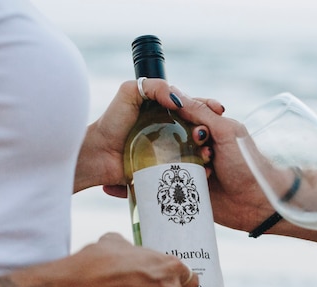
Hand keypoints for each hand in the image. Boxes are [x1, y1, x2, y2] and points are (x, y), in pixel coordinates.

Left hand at [74, 79, 222, 195]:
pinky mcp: (168, 171)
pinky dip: (200, 171)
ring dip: (208, 152)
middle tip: (208, 134)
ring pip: (199, 151)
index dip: (208, 108)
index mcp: (167, 112)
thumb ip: (154, 86)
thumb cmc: (112, 121)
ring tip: (207, 154)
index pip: (194, 107)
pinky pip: (190, 171)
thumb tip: (179, 99)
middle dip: (211, 131)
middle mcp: (172, 131)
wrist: (98, 154)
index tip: (218, 109)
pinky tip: (204, 170)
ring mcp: (172, 153)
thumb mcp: (130, 92)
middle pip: (200, 129)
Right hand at [173, 92, 289, 231]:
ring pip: (171, 154)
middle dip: (184, 137)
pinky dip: (180, 175)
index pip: (185, 111)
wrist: (255, 203)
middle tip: (203, 144)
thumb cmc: (246, 164)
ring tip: (206, 165)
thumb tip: (175, 94)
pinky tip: (196, 178)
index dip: (181, 112)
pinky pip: (172, 175)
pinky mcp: (188, 183)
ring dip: (184, 157)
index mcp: (212, 127)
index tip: (183, 116)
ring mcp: (193, 164)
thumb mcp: (226, 132)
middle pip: (174, 132)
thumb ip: (201, 112)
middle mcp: (200, 144)